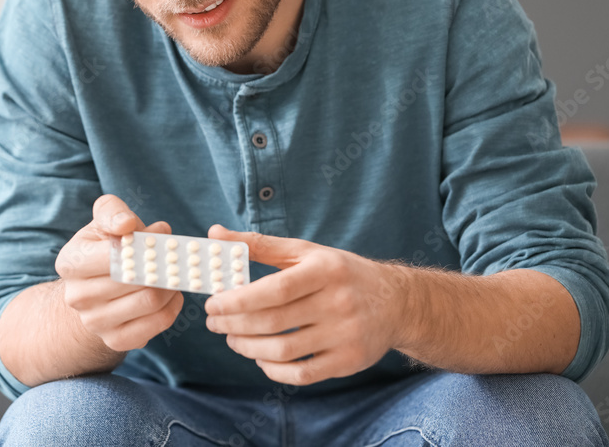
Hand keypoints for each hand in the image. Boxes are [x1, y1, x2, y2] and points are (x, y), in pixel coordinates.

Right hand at [55, 194, 184, 351]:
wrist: (94, 290)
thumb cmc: (104, 248)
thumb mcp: (103, 221)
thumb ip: (112, 212)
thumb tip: (126, 224)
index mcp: (71, 263)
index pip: (114, 255)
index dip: (144, 245)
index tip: (160, 236)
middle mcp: (77, 296)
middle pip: (135, 280)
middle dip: (162, 265)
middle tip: (176, 256)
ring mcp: (95, 323)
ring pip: (150, 301)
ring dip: (171, 285)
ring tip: (174, 273)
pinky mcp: (115, 341)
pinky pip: (157, 323)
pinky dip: (172, 306)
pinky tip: (172, 294)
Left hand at [203, 224, 409, 385]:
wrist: (396, 303)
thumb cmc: (340, 273)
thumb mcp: (305, 252)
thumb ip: (259, 245)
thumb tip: (216, 233)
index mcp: (325, 270)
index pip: (275, 289)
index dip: (238, 300)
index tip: (212, 303)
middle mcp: (338, 302)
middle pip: (275, 322)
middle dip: (235, 325)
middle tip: (214, 323)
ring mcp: (345, 335)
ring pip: (284, 351)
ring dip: (248, 348)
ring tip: (233, 339)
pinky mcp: (349, 361)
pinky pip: (302, 374)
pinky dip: (274, 369)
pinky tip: (260, 357)